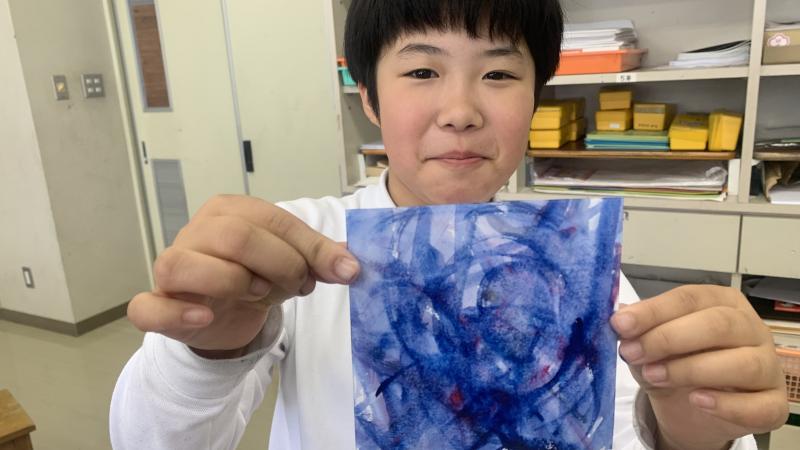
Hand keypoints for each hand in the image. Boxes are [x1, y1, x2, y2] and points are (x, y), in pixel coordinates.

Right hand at [127, 195, 359, 355]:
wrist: (223, 316)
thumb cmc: (257, 276)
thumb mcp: (293, 262)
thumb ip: (319, 258)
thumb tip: (351, 265)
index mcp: (230, 210)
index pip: (275, 220)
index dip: (312, 249)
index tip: (342, 272)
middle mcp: (196, 230)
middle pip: (236, 238)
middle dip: (281, 266)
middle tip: (299, 286)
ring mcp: (170, 266)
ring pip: (186, 265)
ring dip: (235, 284)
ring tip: (259, 295)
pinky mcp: (156, 303)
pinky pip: (147, 307)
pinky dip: (177, 313)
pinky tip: (206, 316)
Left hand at [611, 285, 788, 449]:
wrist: (690, 409)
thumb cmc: (676, 364)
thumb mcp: (651, 345)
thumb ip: (639, 331)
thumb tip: (621, 315)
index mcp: (723, 302)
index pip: (690, 298)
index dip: (654, 311)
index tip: (621, 324)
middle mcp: (751, 328)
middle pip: (718, 324)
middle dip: (669, 338)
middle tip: (632, 353)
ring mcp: (767, 366)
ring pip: (742, 363)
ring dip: (691, 370)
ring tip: (654, 376)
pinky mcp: (773, 403)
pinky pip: (758, 405)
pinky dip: (726, 404)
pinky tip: (697, 400)